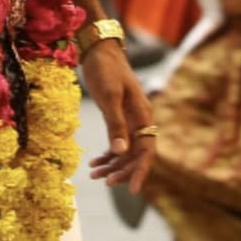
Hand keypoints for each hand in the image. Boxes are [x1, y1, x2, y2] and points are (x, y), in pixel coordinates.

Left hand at [81, 40, 156, 193]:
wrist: (99, 49)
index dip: (140, 172)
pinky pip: (117, 141)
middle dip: (122, 171)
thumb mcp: (109, 97)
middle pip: (136, 155)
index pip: (146, 151)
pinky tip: (95, 163)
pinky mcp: (117, 116)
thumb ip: (115, 124)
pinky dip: (108, 153)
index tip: (133, 190)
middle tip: (103, 181)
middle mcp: (139, 120)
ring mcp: (129, 119)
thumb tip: (120, 152)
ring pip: (125, 150)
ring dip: (112, 164)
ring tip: (94, 175)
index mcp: (143, 116)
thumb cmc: (106, 70)